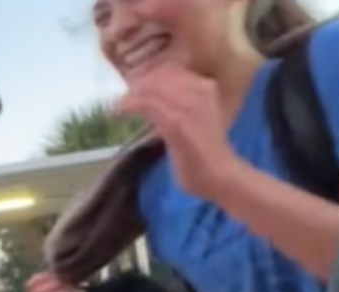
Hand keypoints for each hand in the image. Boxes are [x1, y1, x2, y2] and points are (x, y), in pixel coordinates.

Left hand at [118, 63, 246, 200]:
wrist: (221, 175)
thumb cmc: (206, 151)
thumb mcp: (196, 117)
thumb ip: (180, 104)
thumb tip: (153, 97)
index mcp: (205, 85)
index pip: (170, 68)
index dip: (150, 75)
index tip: (136, 87)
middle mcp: (198, 89)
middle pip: (158, 74)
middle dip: (138, 85)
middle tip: (125, 99)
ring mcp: (187, 105)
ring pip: (149, 88)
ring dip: (130, 96)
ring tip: (120, 107)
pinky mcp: (175, 122)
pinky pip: (145, 105)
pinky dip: (128, 107)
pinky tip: (118, 114)